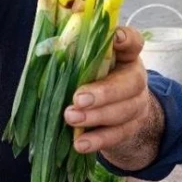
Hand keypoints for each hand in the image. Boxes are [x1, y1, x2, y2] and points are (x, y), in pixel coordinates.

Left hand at [63, 26, 163, 169]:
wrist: (115, 118)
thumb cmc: (93, 82)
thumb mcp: (87, 66)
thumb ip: (74, 56)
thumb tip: (46, 48)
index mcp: (125, 56)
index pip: (133, 42)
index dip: (127, 39)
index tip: (116, 38)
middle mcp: (135, 79)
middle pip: (130, 83)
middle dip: (104, 92)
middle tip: (79, 98)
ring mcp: (136, 105)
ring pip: (123, 111)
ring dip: (96, 116)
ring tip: (71, 117)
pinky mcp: (130, 129)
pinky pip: (116, 136)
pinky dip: (97, 140)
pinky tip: (80, 143)